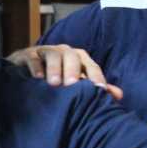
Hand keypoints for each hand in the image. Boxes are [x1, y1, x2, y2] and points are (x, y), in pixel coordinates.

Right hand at [6, 45, 121, 99]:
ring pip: (53, 55)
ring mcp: (46, 52)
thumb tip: (119, 95)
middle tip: (72, 85)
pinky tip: (37, 78)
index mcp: (79, 58)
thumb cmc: (57, 77)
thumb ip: (94, 88)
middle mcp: (64, 52)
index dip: (96, 77)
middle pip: (72, 56)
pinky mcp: (28, 55)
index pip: (91, 66)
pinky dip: (35, 67)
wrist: (27, 71)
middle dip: (73, 70)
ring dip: (54, 69)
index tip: (99, 90)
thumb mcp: (76, 83)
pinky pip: (33, 58)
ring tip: (54, 84)